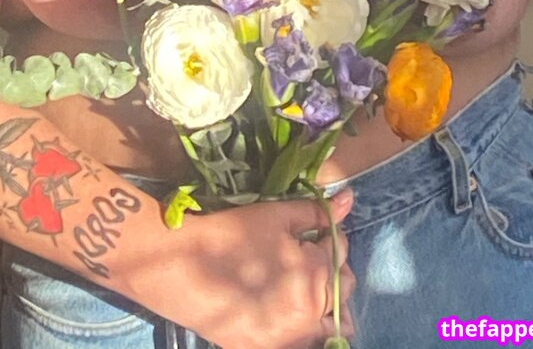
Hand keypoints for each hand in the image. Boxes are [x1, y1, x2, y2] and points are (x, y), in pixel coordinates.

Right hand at [136, 189, 355, 348]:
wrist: (182, 269)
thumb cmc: (231, 235)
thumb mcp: (277, 216)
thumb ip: (317, 211)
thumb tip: (350, 199)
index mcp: (317, 273)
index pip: (340, 251)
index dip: (324, 238)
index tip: (306, 235)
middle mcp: (311, 313)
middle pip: (343, 289)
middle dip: (330, 270)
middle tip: (303, 259)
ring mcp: (291, 339)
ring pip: (330, 328)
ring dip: (325, 306)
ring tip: (300, 289)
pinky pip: (301, 343)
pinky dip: (301, 328)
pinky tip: (282, 309)